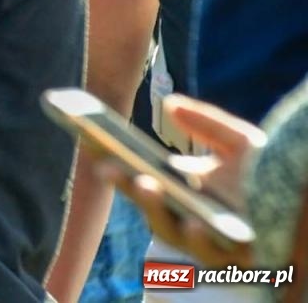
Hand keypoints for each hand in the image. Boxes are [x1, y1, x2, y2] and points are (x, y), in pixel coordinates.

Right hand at [89, 95, 265, 267]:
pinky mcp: (234, 262)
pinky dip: (197, 238)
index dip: (116, 162)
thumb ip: (207, 123)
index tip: (92, 140)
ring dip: (153, 210)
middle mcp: (187, 218)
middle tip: (106, 166)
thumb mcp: (240, 143)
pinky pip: (210, 255)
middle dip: (125, 186)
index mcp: (181, 192)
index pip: (139, 179)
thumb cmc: (274, 177)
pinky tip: (192, 221)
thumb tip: (170, 103)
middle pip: (147, 204)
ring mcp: (209, 242)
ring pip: (170, 232)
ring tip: (146, 185)